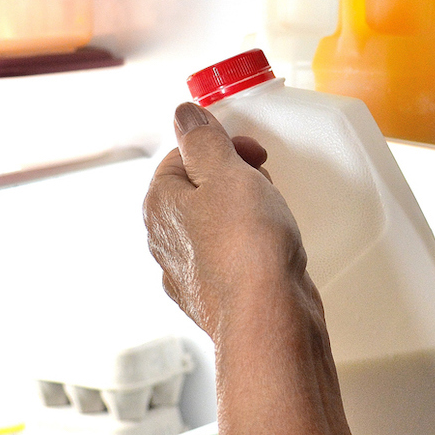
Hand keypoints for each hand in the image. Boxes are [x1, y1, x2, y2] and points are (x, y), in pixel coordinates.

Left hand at [144, 102, 305, 340]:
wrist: (268, 319)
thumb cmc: (247, 246)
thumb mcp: (227, 173)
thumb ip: (204, 140)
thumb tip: (184, 115)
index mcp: (160, 206)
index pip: (181, 158)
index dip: (220, 147)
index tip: (252, 153)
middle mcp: (167, 243)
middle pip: (199, 193)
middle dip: (235, 182)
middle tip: (264, 185)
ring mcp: (191, 276)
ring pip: (218, 228)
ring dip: (247, 215)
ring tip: (274, 220)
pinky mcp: (219, 299)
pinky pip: (235, 260)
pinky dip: (254, 250)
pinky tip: (274, 253)